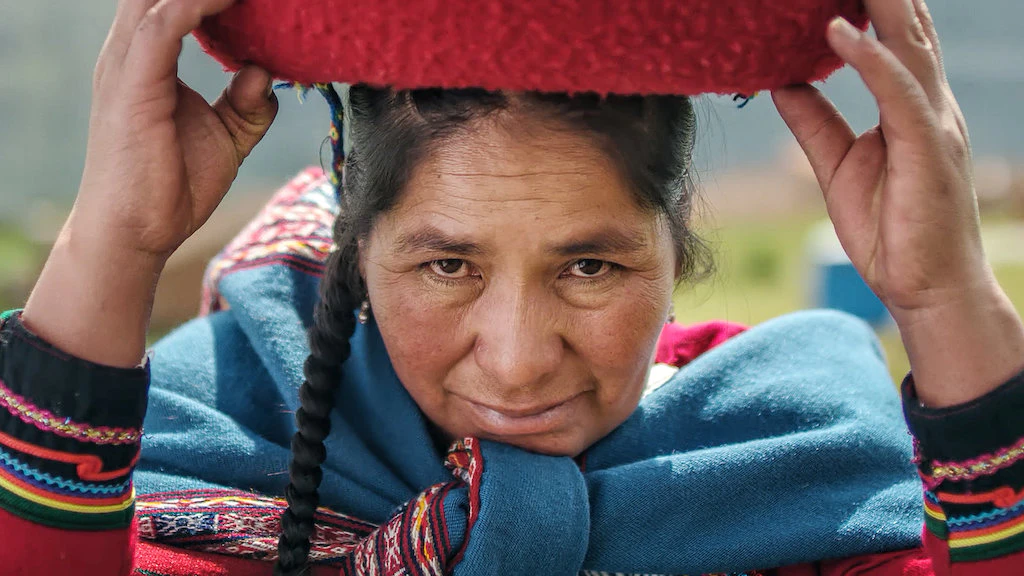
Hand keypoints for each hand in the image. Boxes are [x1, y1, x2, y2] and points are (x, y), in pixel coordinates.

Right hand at [23, 0, 277, 366]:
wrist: (134, 234)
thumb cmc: (172, 185)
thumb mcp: (226, 137)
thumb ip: (248, 103)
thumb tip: (266, 72)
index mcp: (146, 57)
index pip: (172, 1)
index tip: (258, 2)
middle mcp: (129, 52)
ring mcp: (126, 66)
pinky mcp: (132, 88)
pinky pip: (163, 27)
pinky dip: (197, 7)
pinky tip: (231, 3)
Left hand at [773, 0, 1023, 405]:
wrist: (927, 289)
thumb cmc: (891, 231)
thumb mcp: (837, 165)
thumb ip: (814, 120)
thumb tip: (781, 83)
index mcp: (909, 107)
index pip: (893, 37)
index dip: (870, 1)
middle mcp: (928, 105)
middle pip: (906, 28)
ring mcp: (933, 123)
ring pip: (907, 45)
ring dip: (879, 2)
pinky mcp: (928, 148)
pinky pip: (897, 92)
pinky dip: (870, 59)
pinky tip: (840, 31)